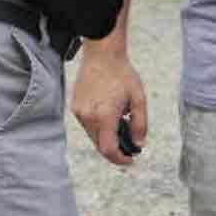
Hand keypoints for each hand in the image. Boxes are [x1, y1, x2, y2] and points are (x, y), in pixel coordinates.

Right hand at [71, 34, 146, 165]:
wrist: (102, 55)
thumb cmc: (123, 75)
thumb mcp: (138, 99)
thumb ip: (140, 124)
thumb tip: (139, 144)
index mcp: (104, 116)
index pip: (108, 149)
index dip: (120, 159)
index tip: (131, 160)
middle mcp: (88, 117)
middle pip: (100, 145)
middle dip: (115, 149)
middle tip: (131, 147)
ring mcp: (79, 113)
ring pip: (93, 136)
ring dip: (107, 138)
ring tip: (123, 127)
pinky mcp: (75, 107)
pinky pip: (87, 125)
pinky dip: (99, 128)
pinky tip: (111, 117)